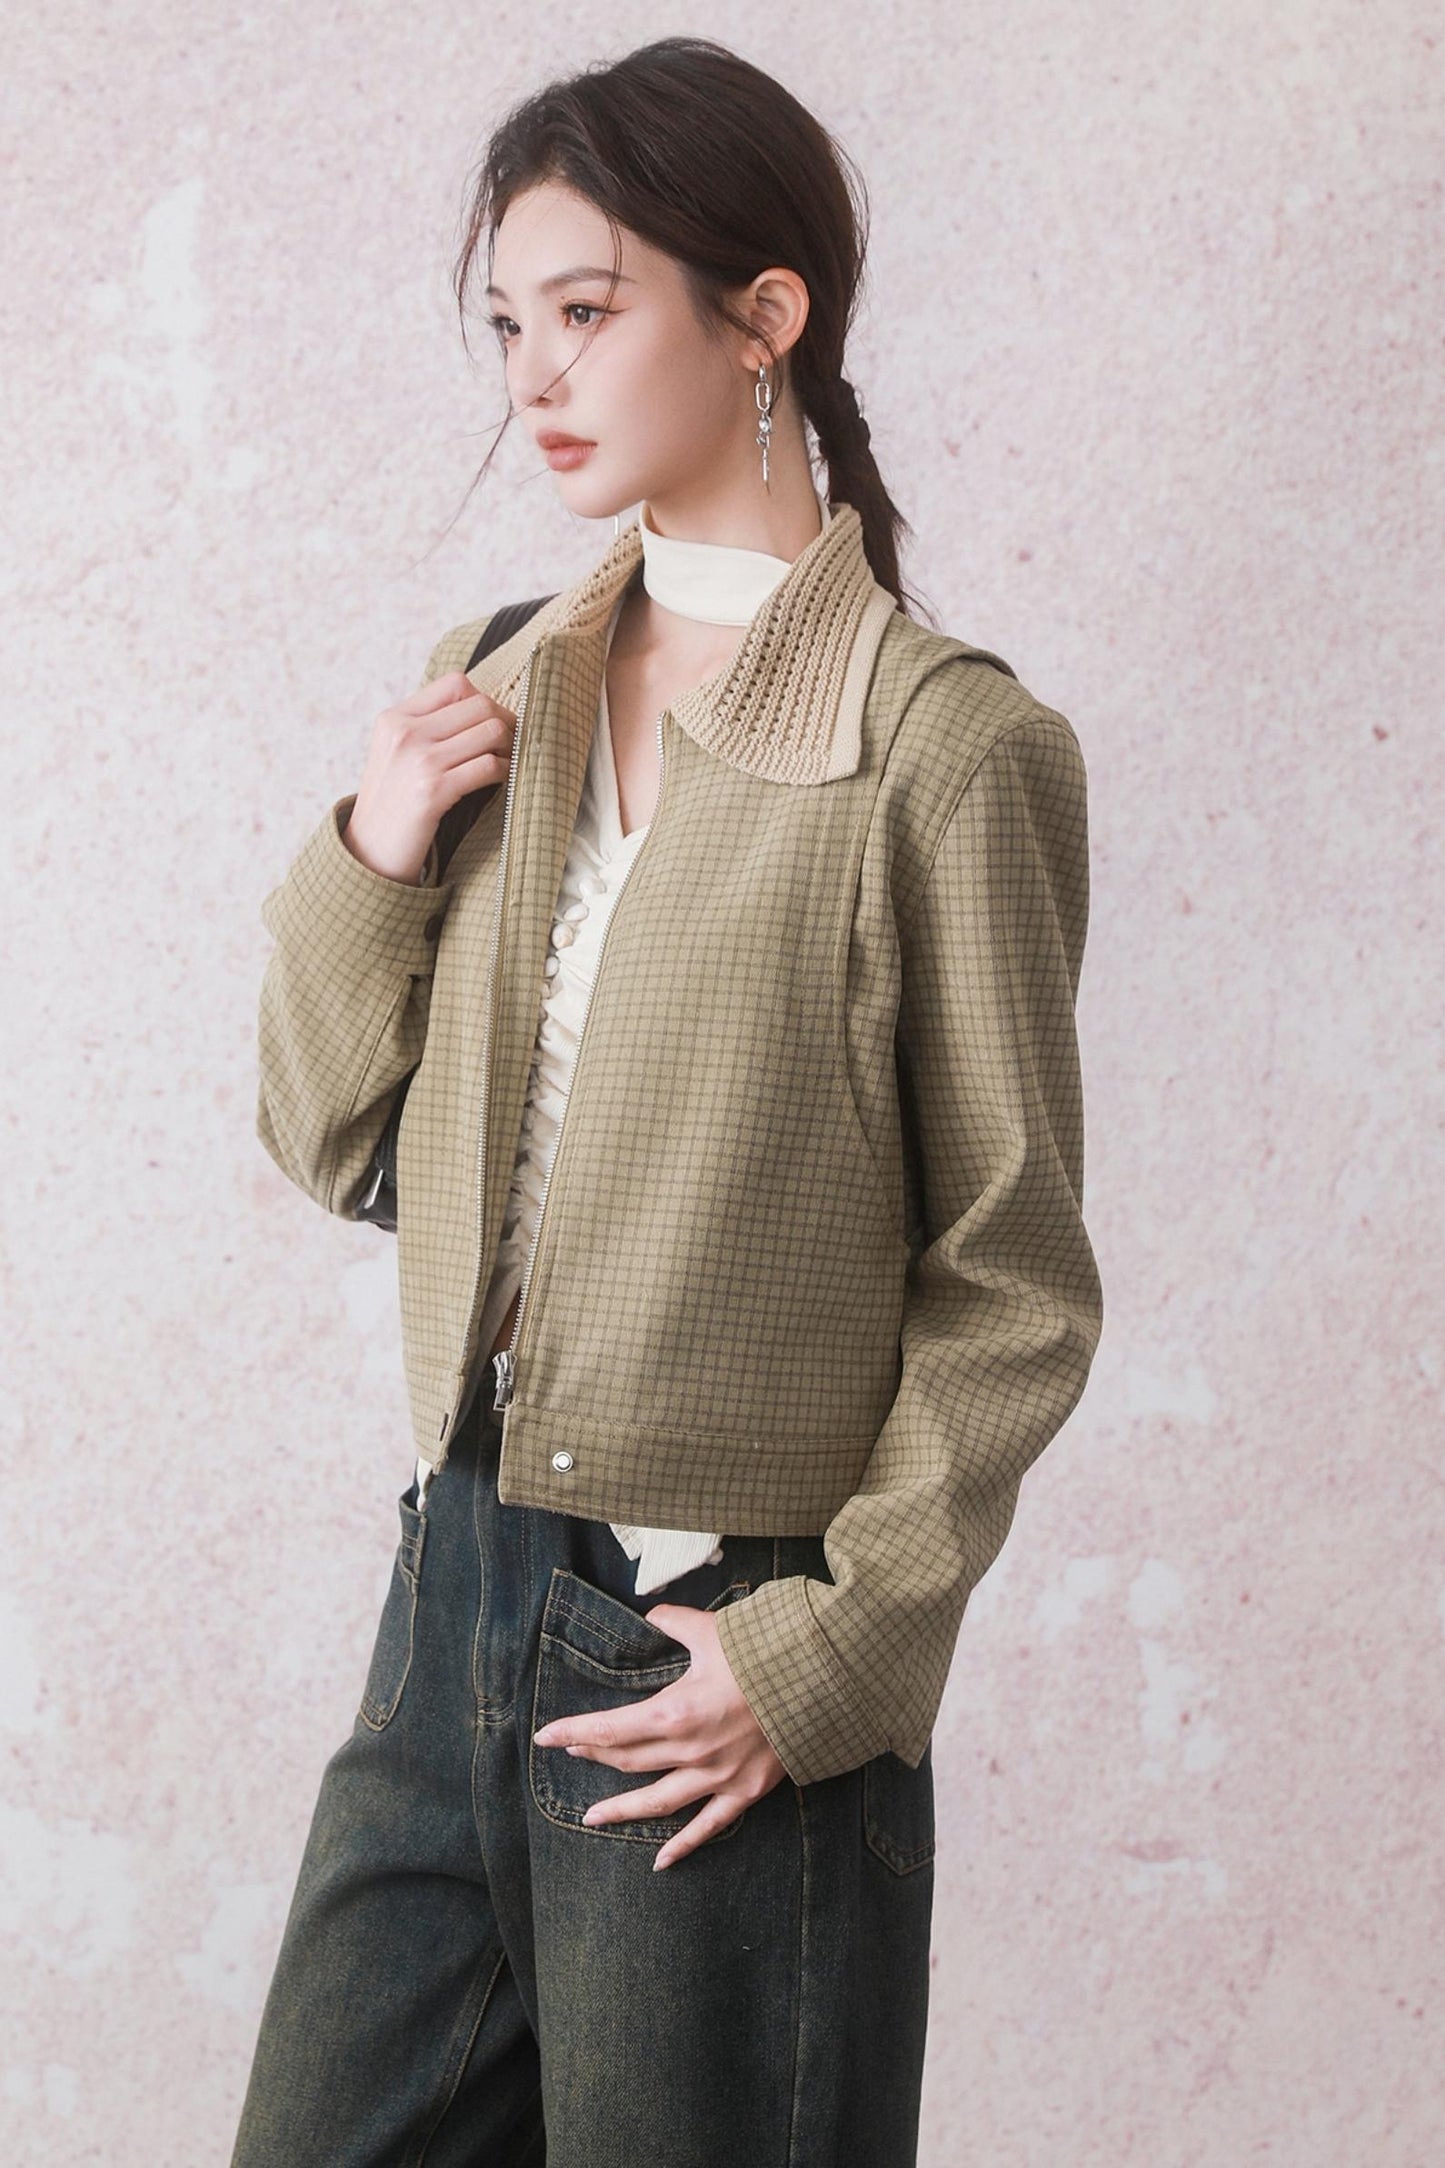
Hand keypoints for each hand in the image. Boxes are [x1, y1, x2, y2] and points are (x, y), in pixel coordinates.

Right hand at [342, 671, 517, 885]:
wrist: (369, 853)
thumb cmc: (393, 805)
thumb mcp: (397, 755)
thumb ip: (427, 729)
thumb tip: (483, 709)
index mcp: (394, 718)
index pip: (455, 684)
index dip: (485, 700)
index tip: (493, 723)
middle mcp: (405, 733)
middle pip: (480, 704)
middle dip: (506, 722)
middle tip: (511, 745)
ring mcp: (418, 761)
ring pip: (491, 731)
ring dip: (510, 747)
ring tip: (508, 762)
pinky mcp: (433, 791)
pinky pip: (489, 766)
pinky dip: (505, 771)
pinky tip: (502, 781)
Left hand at [532, 1603, 789, 1868]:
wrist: (822, 1682)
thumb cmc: (766, 1653)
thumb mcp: (713, 1630)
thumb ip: (675, 1622)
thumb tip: (652, 1611)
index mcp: (676, 1711)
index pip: (611, 1727)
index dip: (574, 1731)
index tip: (546, 1736)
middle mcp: (691, 1750)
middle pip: (628, 1760)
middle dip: (595, 1754)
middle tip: (573, 1752)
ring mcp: (717, 1777)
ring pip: (656, 1802)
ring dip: (621, 1809)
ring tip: (592, 1816)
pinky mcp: (744, 1792)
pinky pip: (707, 1826)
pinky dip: (683, 1847)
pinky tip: (659, 1862)